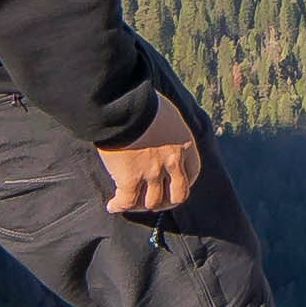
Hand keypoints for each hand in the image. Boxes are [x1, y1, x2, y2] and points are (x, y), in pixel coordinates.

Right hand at [102, 99, 202, 216]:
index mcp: (184, 144)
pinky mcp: (130, 177)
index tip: (172, 185)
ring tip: (131, 203)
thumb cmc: (141, 100)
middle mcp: (173, 161)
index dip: (182, 183)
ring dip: (142, 205)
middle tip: (156, 202)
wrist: (124, 104)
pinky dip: (119, 205)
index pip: (193, 173)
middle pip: (178, 194)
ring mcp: (152, 171)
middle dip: (168, 202)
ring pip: (153, 201)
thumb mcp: (165, 112)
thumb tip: (157, 127)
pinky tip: (112, 205)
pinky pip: (127, 201)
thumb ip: (166, 126)